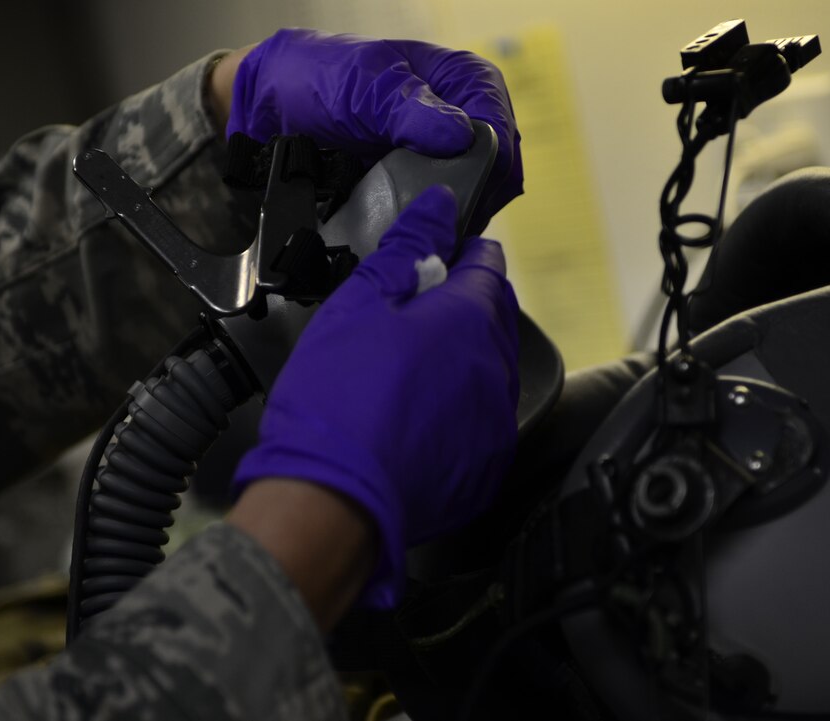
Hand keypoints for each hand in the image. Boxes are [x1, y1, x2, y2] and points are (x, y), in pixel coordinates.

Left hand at [224, 28, 522, 232]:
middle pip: (498, 169)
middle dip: (477, 195)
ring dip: (459, 214)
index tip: (467, 188)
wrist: (274, 109)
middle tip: (444, 218)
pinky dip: (440, 223)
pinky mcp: (428, 186)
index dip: (492, 161)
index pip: (501, 126)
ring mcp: (448, 157)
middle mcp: (465, 118)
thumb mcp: (365, 87)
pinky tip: (423, 230)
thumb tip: (458, 135)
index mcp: (462, 79)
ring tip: (430, 228)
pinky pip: (449, 212)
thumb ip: (411, 109)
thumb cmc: (321, 80)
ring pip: (479, 196)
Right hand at [233, 185, 520, 607]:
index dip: (467, 254)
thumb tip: (439, 208)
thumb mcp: (360, 305)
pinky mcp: (486, 467)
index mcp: (471, 320)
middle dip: (464, 305)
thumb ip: (406, 249)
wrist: (331, 500)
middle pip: (494, 319)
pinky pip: (482, 421)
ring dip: (464, 358)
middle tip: (416, 309)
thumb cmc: (338, 395)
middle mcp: (498, 369)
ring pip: (491, 371)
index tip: (446, 253)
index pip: (488, 268)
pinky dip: (460, 408)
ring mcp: (497, 422)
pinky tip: (419, 415)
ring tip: (412, 365)